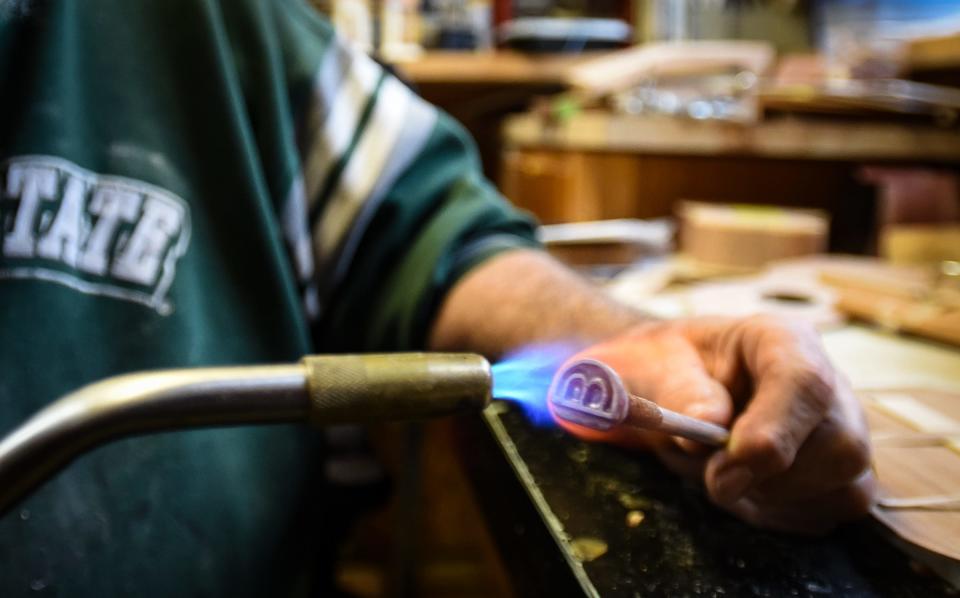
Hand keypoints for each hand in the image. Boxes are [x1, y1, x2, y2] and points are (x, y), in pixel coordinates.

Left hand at [558, 315, 875, 533]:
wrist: (673, 385)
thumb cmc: (666, 368)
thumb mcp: (654, 364)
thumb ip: (678, 389)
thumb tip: (709, 422)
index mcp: (782, 340)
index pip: (806, 382)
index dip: (775, 429)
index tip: (731, 457)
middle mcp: (828, 382)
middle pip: (840, 444)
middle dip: (770, 475)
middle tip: (713, 477)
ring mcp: (844, 429)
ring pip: (844, 486)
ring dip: (771, 498)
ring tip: (722, 474)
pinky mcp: (843, 474)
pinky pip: (831, 512)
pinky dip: (779, 515)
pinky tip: (745, 493)